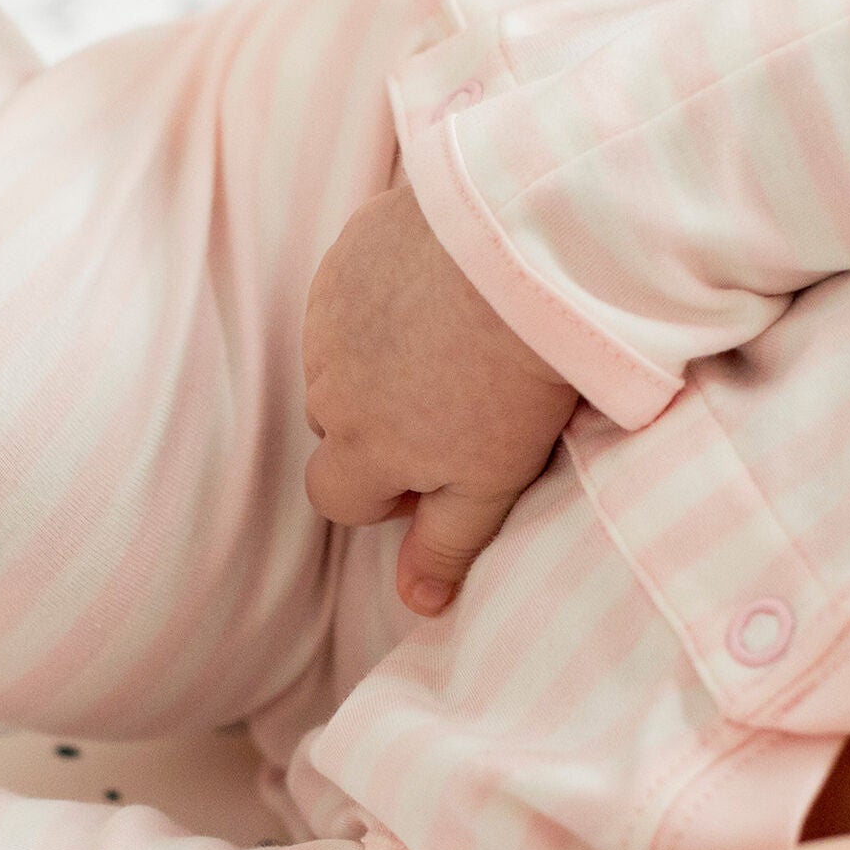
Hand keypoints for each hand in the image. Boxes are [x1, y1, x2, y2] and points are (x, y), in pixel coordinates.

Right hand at [302, 183, 578, 614]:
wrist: (523, 247)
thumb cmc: (515, 374)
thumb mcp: (492, 482)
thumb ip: (446, 545)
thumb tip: (417, 604)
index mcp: (358, 446)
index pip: (335, 497)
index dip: (385, 494)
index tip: (441, 467)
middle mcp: (326, 381)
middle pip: (336, 424)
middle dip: (381, 421)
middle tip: (462, 398)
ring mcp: (330, 308)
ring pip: (341, 355)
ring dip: (382, 356)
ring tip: (460, 339)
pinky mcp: (351, 246)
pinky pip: (353, 288)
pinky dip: (387, 294)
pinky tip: (449, 286)